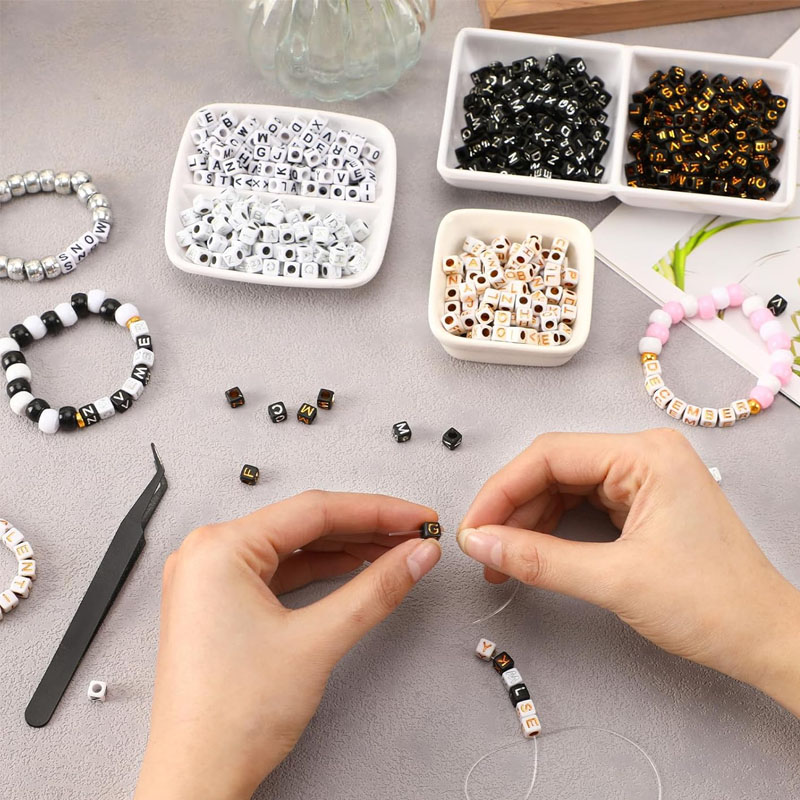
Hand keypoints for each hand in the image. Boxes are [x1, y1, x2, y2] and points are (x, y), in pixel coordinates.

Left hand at [134, 491, 440, 799]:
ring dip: (346, 548)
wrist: (197, 779)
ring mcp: (211, 580)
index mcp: (219, 549)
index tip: (415, 516)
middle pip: (305, 525)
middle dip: (365, 529)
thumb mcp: (317, 642)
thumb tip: (413, 556)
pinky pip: (279, 572)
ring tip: (393, 550)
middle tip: (412, 532)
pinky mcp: (221, 602)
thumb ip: (375, 589)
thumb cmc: (228, 719)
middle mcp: (208, 555)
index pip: (315, 510)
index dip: (377, 510)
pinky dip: (319, 571)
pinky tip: (353, 569)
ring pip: (294, 548)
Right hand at [457, 429, 799, 715]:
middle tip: (481, 545)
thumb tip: (481, 542)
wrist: (765, 640)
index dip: (502, 490)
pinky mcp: (642, 502)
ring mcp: (644, 478)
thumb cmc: (715, 605)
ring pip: (563, 487)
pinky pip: (581, 504)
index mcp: (646, 455)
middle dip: (512, 508)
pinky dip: (551, 528)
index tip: (473, 526)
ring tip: (500, 557)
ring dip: (528, 521)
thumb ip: (539, 559)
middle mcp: (645, 456)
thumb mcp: (615, 580)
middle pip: (553, 469)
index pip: (550, 455)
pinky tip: (531, 552)